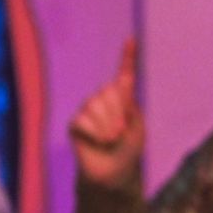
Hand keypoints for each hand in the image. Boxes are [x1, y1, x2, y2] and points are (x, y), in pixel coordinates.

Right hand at [68, 39, 144, 186]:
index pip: (125, 74)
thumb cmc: (129, 149)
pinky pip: (82, 119)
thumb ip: (125, 106)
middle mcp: (104, 99)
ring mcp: (88, 110)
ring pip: (94, 105)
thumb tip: (104, 99)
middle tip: (121, 132)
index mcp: (124, 98)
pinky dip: (94, 133)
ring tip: (110, 139)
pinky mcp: (76, 123)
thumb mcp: (137, 126)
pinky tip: (96, 142)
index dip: (128, 57)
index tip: (131, 40)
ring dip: (106, 125)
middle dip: (117, 113)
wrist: (115, 172)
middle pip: (109, 92)